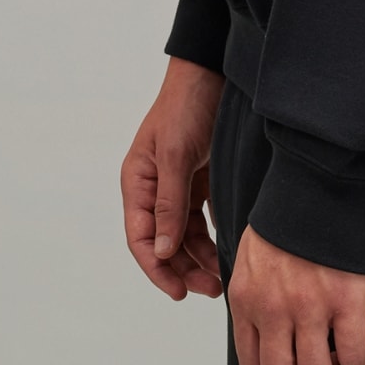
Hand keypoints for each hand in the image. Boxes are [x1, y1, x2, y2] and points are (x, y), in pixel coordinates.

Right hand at [122, 55, 225, 299]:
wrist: (212, 72)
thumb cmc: (185, 106)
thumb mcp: (175, 155)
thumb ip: (170, 203)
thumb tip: (163, 251)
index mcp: (138, 182)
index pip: (142, 238)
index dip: (157, 269)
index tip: (178, 293)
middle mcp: (154, 187)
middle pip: (164, 242)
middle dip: (184, 269)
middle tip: (211, 290)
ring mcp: (178, 184)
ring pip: (184, 234)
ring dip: (200, 257)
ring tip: (221, 278)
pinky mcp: (200, 179)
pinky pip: (201, 218)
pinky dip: (211, 236)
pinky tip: (226, 250)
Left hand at [228, 222, 364, 364]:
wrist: (320, 184)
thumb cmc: (288, 218)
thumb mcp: (251, 258)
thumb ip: (253, 297)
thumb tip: (263, 333)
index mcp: (247, 300)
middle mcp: (274, 310)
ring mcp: (311, 307)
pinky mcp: (347, 301)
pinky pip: (354, 356)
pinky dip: (358, 364)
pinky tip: (358, 352)